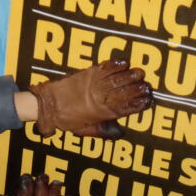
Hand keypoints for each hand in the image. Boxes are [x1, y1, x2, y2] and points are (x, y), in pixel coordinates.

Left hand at [28, 50, 152, 138]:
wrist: (47, 105)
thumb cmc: (65, 120)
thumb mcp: (84, 130)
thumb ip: (102, 131)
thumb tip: (119, 133)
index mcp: (101, 113)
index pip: (125, 108)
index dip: (138, 104)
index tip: (148, 100)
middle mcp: (100, 98)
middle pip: (124, 92)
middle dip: (137, 88)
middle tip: (147, 85)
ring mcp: (94, 84)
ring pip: (116, 78)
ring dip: (130, 75)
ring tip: (140, 72)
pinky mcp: (87, 74)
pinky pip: (104, 67)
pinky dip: (114, 64)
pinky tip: (124, 62)